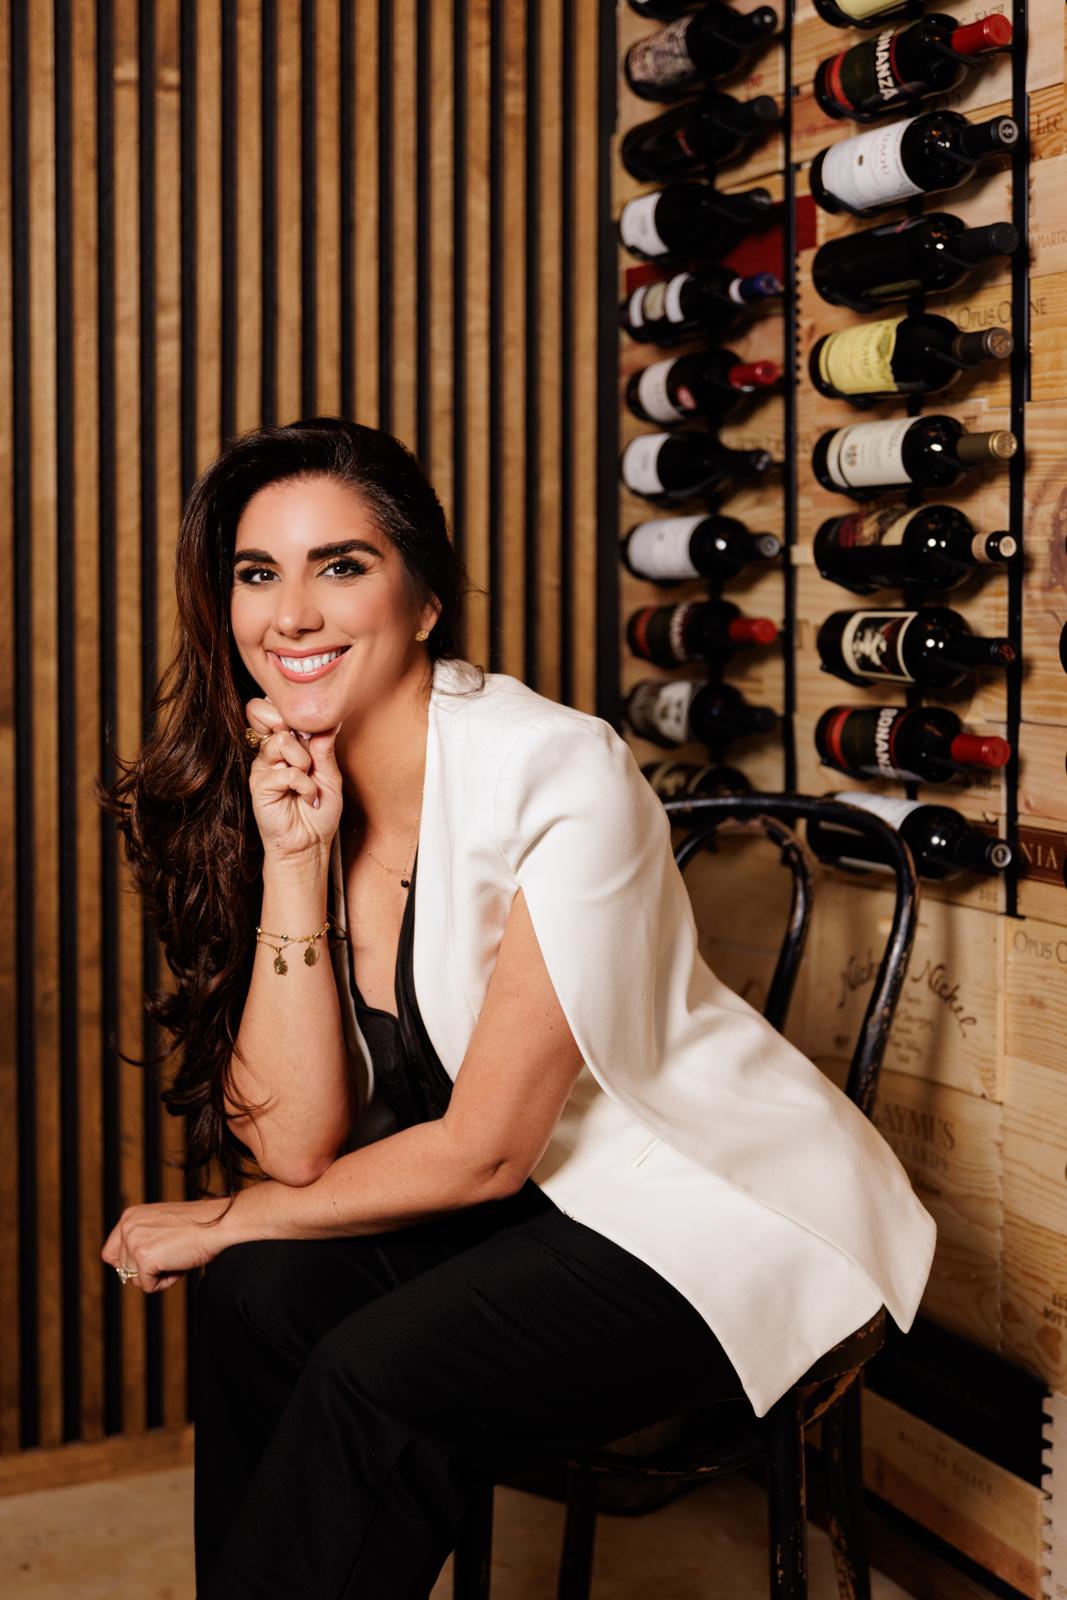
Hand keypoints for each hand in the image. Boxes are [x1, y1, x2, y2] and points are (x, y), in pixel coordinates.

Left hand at [100, 1197, 236, 1292]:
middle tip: (173, 1253)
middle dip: (148, 1269)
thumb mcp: (160, 1225)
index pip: (111, 1253)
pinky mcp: (143, 1258)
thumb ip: (142, 1238)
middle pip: (123, 1269)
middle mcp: (127, 1226)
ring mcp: (133, 1242)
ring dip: (158, 1275)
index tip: (154, 1256)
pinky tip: (180, 1264)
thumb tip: (127, 1270)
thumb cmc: (198, 1226)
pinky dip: (166, 1282)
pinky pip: (148, 1287)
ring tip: (177, 1256)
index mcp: (129, 1216)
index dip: (131, 1263)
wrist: (217, 1224)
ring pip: (135, 1280)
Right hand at [246, 696, 344, 861]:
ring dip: (305, 761)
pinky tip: (308, 798)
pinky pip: (286, 771)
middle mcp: (272, 750)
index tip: (313, 729)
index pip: (275, 707)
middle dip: (291, 724)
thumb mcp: (330, 775)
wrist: (310, 844)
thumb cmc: (319, 811)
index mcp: (287, 743)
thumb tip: (330, 719)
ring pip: (281, 740)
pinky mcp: (259, 785)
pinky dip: (305, 785)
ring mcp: (263, 766)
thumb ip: (324, 747)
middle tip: (308, 750)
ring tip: (310, 780)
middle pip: (264, 711)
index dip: (290, 708)